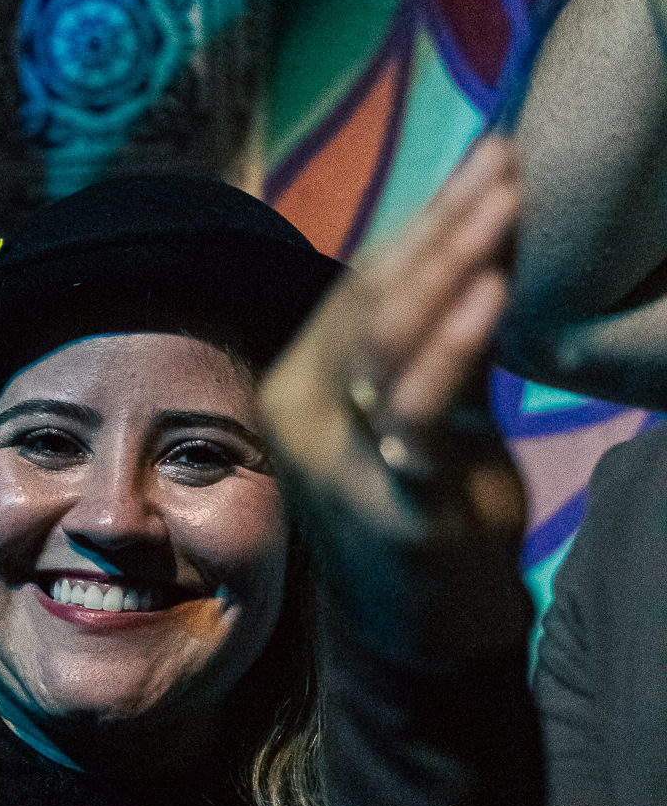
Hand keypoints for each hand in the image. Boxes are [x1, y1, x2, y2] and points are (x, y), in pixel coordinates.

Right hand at [261, 136, 528, 667]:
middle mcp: (300, 414)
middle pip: (369, 297)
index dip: (426, 219)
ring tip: (506, 202)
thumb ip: (448, 335)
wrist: (426, 643)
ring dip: (450, 262)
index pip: (360, 283)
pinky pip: (413, 408)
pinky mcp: (382, 499)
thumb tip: (488, 230)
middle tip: (506, 163)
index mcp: (299, 384)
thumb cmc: (434, 516)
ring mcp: (333, 459)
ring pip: (383, 338)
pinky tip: (492, 293)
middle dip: (443, 223)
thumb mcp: (437, 411)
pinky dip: (452, 345)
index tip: (490, 162)